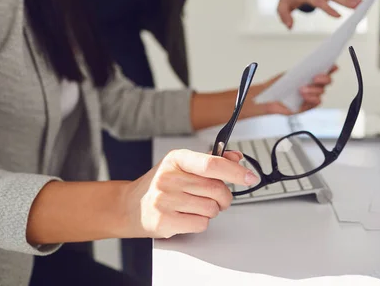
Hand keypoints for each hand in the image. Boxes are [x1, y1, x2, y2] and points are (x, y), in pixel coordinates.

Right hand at [121, 149, 256, 238]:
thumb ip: (211, 160)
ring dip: (211, 210)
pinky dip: (200, 222)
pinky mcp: (164, 221)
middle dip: (224, 196)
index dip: (235, 172)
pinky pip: (201, 224)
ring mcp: (165, 200)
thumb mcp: (182, 165)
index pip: (212, 164)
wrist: (129, 206)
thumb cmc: (160, 184)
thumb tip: (236, 157)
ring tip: (196, 206)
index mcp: (177, 159)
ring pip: (211, 208)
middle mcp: (169, 178)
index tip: (250, 177)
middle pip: (216, 189)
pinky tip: (187, 216)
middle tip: (217, 197)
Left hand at [247, 65, 337, 115]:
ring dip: (313, 89)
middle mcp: (315, 86)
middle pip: (328, 81)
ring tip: (301, 88)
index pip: (326, 70)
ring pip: (321, 91)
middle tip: (315, 77)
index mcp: (311, 76)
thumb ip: (301, 70)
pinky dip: (311, 98)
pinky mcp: (308, 106)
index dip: (331, 67)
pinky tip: (304, 96)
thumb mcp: (289, 74)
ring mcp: (312, 96)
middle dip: (324, 78)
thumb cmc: (278, 85)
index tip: (332, 64)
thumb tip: (310, 65)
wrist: (269, 97)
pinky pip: (316, 102)